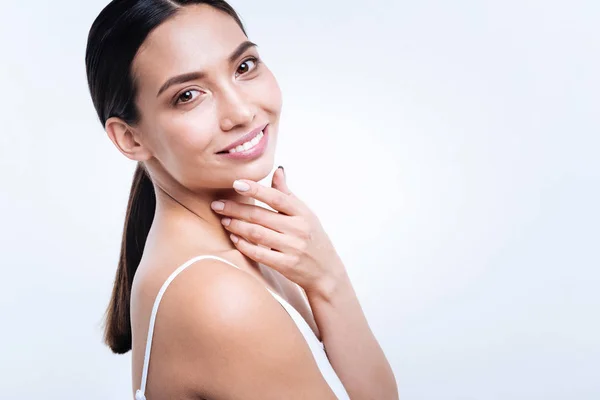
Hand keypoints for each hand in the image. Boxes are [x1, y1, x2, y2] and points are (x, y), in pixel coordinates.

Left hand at [210, 167, 345, 296]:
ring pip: (257, 233)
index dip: (256, 189)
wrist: (326, 271)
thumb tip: (278, 170)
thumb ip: (287, 194)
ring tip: (224, 220)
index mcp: (302, 213)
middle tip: (217, 205)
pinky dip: (244, 245)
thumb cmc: (313, 239)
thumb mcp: (305, 214)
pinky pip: (259, 253)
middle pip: (261, 215)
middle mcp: (298, 229)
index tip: (237, 183)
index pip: (277, 197)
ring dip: (237, 226)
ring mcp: (293, 248)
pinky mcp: (286, 265)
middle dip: (236, 209)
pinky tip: (234, 238)